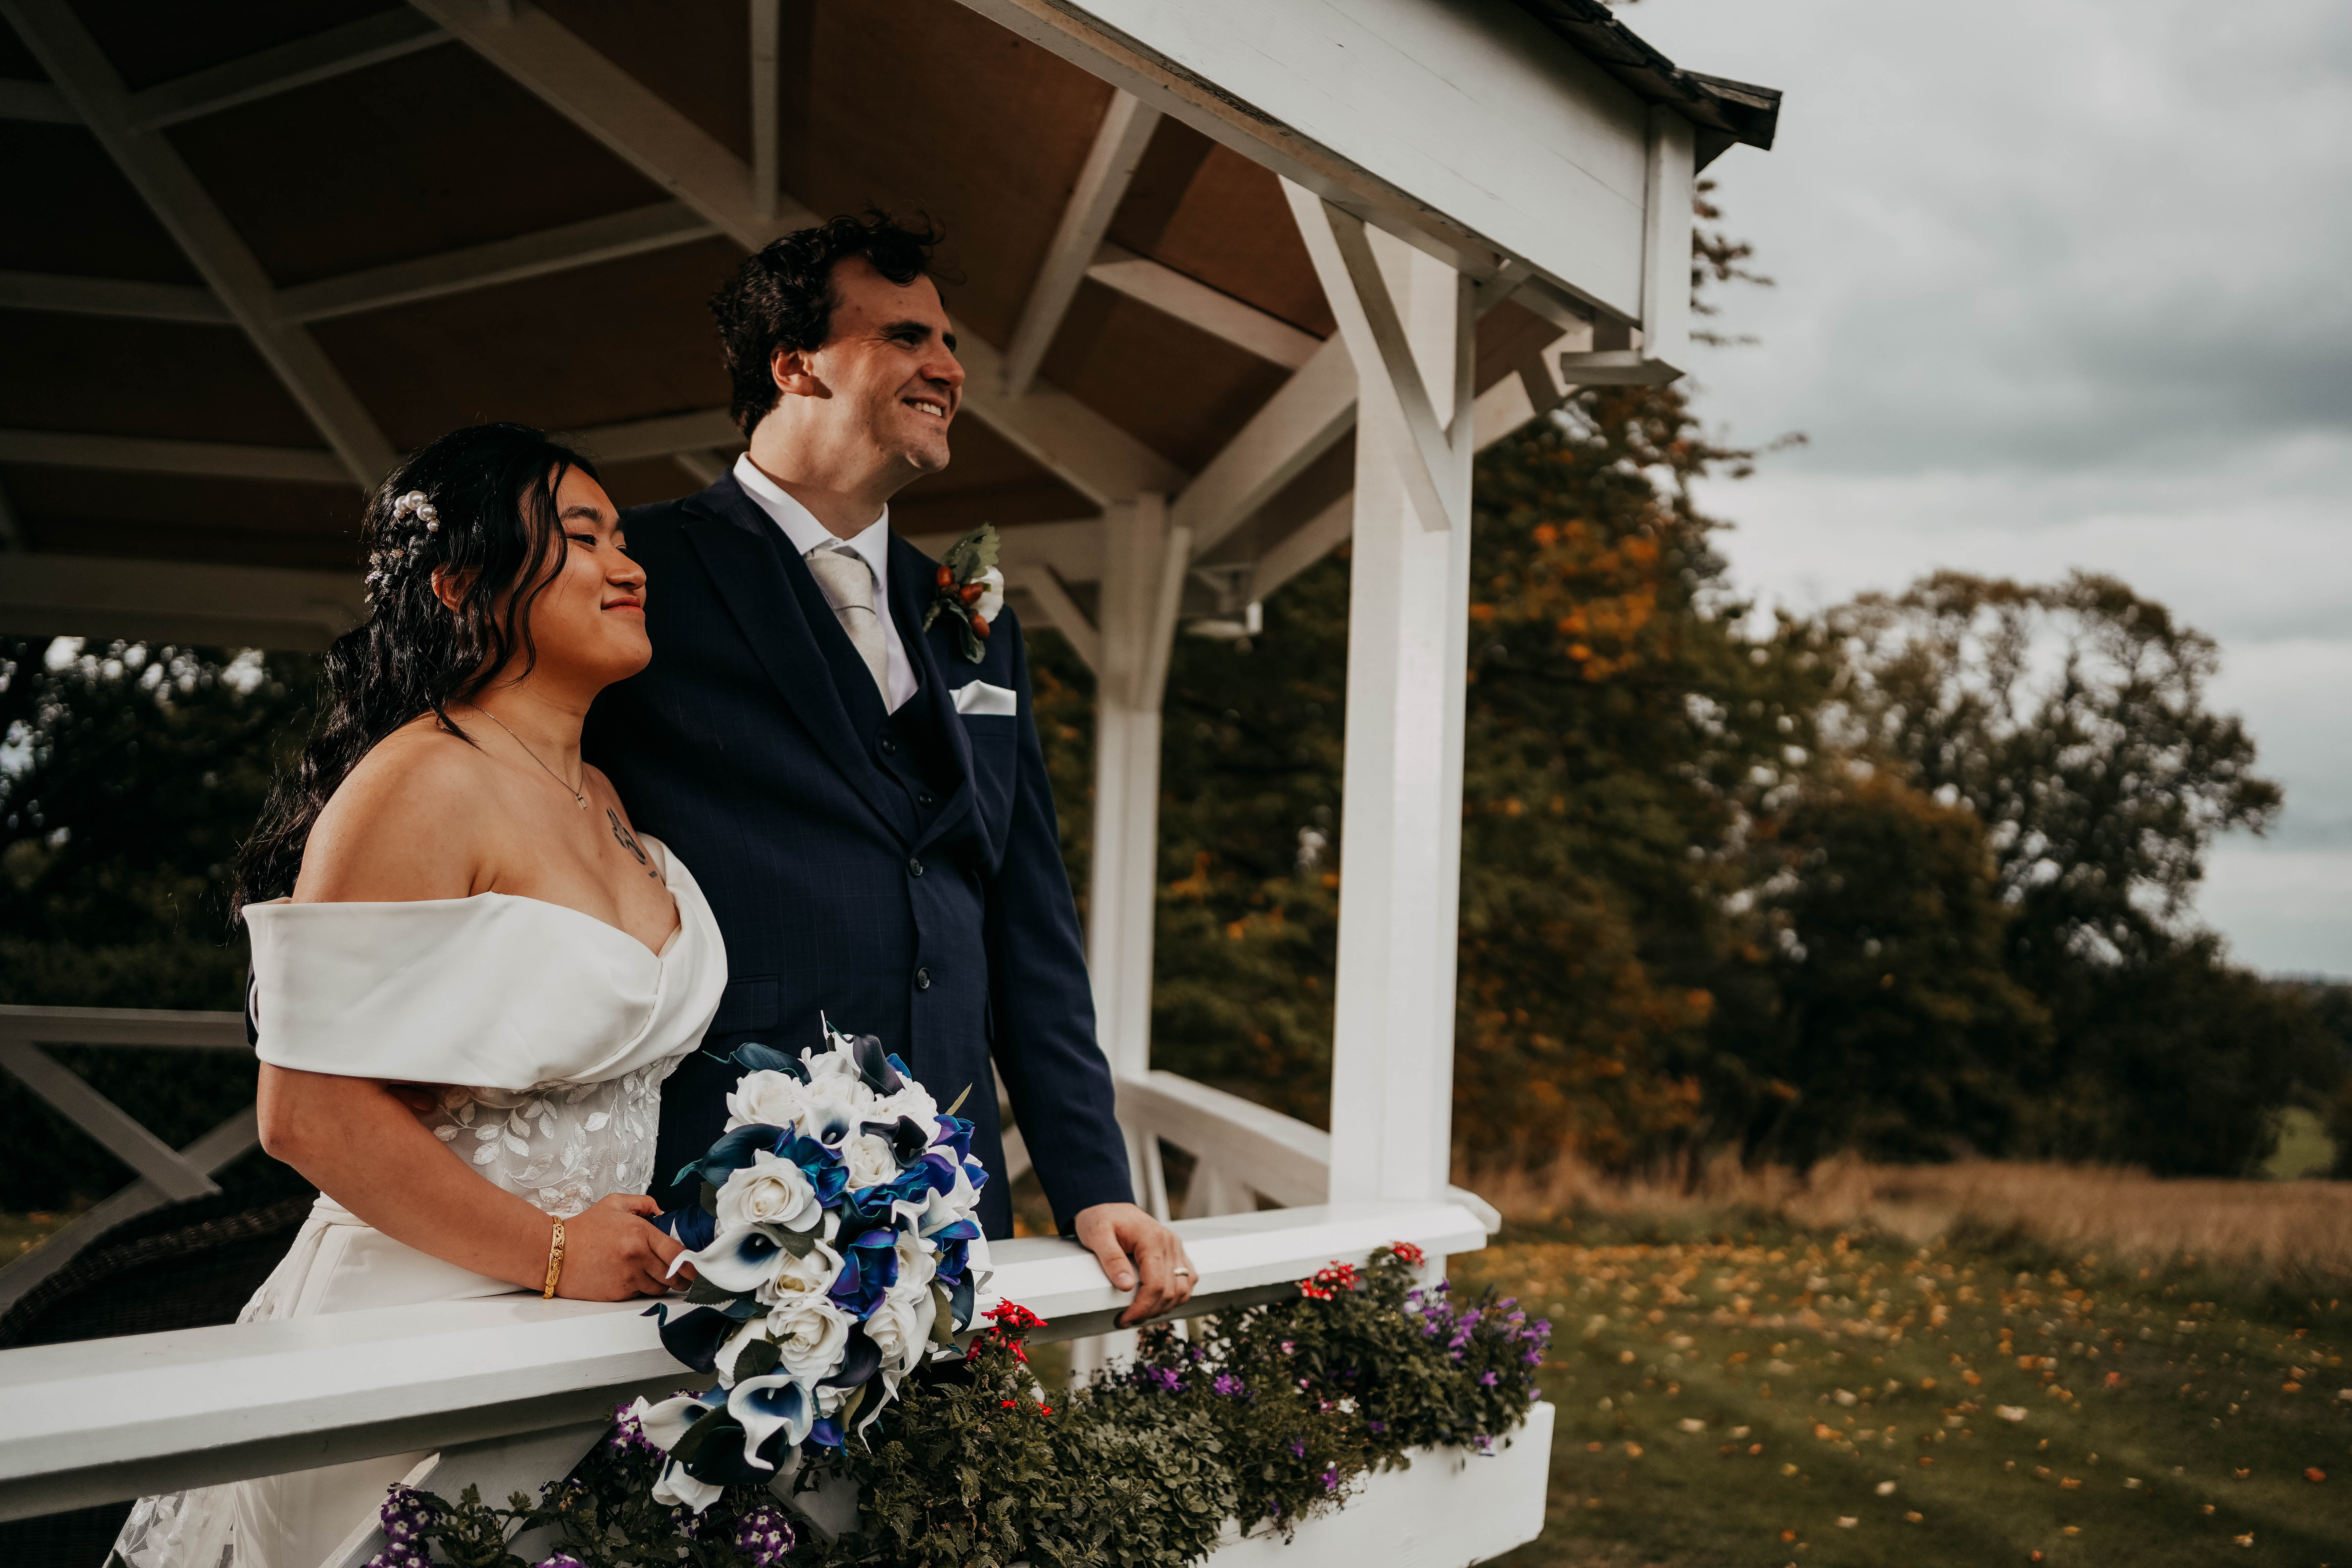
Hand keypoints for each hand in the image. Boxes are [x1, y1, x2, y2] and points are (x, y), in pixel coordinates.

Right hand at [553, 1193, 691, 1299]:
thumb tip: (662, 1213)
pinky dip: (641, 1290)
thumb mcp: (614, 1204)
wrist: (554, 1253)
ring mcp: (627, 1277)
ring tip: (654, 1275)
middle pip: (672, 1275)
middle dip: (680, 1277)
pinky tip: (632, 1280)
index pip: (677, 1253)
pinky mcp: (617, 1294)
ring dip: (661, 1284)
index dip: (690, 1263)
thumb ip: (643, 1203)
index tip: (693, 1266)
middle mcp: (637, 1257)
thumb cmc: (583, 1229)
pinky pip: (640, 1295)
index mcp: (640, 1233)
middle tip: (682, 1275)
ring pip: (659, 1287)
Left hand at [1074, 1202, 1194, 1325]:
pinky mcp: (1177, 1252)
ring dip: (1164, 1308)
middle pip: (1170, 1291)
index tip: (1124, 1320)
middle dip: (1149, 1312)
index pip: (1156, 1284)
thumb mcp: (1097, 1235)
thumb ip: (1112, 1259)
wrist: (1108, 1204)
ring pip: (1183, 1289)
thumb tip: (1127, 1286)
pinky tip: (1158, 1303)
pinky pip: (1187, 1280)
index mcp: (1152, 1239)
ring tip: (1141, 1314)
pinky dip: (1176, 1296)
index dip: (1142, 1308)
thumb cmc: (1100, 1219)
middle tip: (1126, 1321)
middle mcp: (1170, 1243)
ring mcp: (1176, 1247)